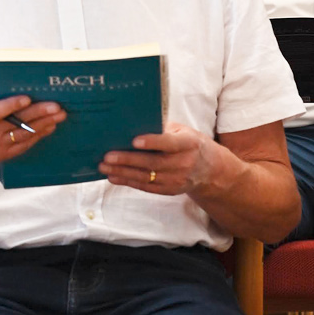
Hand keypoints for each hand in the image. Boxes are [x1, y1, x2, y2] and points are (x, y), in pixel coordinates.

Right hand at [0, 48, 63, 163]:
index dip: (10, 106)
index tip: (27, 99)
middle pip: (15, 124)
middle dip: (37, 114)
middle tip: (56, 105)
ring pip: (22, 135)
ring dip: (43, 124)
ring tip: (59, 114)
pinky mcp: (2, 154)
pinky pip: (23, 145)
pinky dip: (37, 136)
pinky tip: (50, 126)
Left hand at [100, 122, 235, 196]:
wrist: (210, 170)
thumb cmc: (190, 143)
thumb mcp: (183, 131)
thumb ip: (162, 129)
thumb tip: (132, 124)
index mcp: (189, 143)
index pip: (170, 143)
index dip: (152, 142)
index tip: (134, 140)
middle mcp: (184, 163)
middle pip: (153, 163)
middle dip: (128, 160)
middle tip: (107, 156)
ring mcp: (177, 179)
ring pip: (146, 177)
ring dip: (122, 172)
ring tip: (103, 166)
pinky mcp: (169, 190)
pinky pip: (146, 187)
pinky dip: (128, 181)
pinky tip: (113, 176)